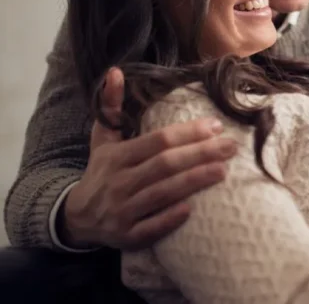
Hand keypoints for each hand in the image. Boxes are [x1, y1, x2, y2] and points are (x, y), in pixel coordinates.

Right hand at [58, 67, 237, 250]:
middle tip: (231, 146)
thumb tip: (116, 71)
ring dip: (194, 181)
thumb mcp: (103, 139)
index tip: (216, 126)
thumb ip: (111, 106)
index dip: (187, 133)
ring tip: (223, 171)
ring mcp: (122, 211)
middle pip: (165, 165)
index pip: (157, 141)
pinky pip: (151, 228)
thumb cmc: (102, 171)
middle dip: (200, 154)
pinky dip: (170, 218)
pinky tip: (192, 209)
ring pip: (162, 194)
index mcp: (117, 157)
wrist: (77, 217)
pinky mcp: (126, 236)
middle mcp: (119, 182)